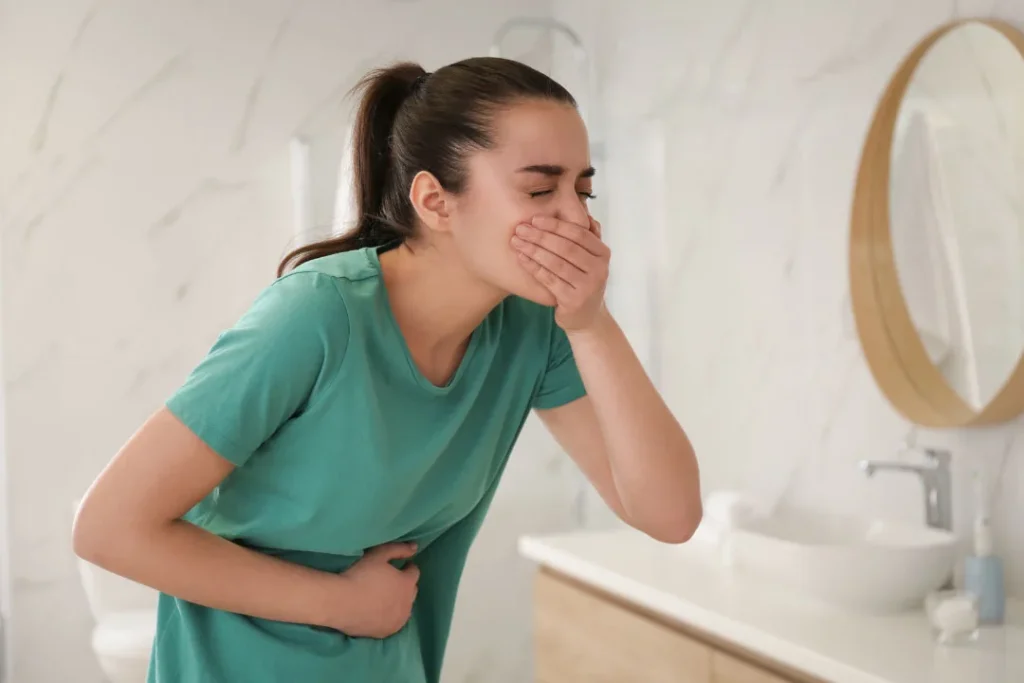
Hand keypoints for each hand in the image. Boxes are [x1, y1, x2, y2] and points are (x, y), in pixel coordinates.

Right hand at [328, 542, 419, 637]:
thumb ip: (398, 549)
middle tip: (389, 582)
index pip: (414, 572)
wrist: (341, 603)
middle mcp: (407, 604)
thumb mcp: (379, 555)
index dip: (406, 568)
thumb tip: (414, 547)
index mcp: (407, 583)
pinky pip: (393, 622)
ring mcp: (397, 620)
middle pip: (411, 591)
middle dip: (404, 585)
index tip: (398, 567)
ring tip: (383, 598)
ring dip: (398, 602)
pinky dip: (389, 616)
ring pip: (403, 608)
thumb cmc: (360, 575)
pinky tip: (378, 612)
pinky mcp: (386, 632)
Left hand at [511, 215, 610, 330]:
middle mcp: (599, 269)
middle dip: (541, 236)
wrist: (587, 318)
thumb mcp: (590, 258)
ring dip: (534, 250)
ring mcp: (587, 287)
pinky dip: (533, 267)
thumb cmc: (583, 282)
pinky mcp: (573, 301)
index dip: (556, 225)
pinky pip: (549, 279)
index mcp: (603, 254)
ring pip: (556, 263)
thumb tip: (582, 208)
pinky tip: (521, 258)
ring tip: (516, 241)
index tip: (534, 218)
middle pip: (566, 247)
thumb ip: (587, 236)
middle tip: (520, 228)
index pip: (578, 233)